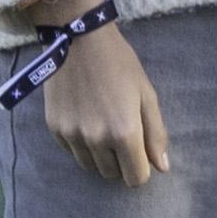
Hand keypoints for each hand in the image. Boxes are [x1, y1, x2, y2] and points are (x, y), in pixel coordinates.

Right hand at [23, 0, 170, 185]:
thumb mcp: (146, 95)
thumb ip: (156, 133)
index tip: (140, 151)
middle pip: (113, 174)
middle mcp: (95, 140)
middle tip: (122, 133)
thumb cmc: (120, 63)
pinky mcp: (55, 128)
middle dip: (122, 161)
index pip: (136, 179)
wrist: (78, 38)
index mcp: (124, 133)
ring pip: (91, 167)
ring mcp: (72, 135)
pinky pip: (72, 152)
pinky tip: (85, 118)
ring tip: (103, 125)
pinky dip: (81, 144)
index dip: (142, 168)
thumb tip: (162, 167)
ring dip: (101, 155)